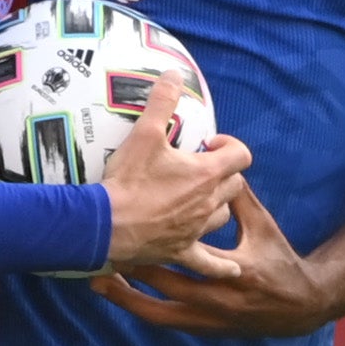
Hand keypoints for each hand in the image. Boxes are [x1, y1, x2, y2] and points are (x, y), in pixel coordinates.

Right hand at [96, 103, 249, 267]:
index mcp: (206, 174)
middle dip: (223, 173)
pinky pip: (210, 263)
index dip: (229, 146)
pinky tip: (232, 271)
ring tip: (197, 199)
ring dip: (216, 206)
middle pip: (235, 185)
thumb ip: (161, 102)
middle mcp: (208, 203)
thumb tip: (173, 74)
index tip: (209, 144)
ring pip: (222, 216)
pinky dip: (221, 266)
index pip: (241, 155)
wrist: (104, 226)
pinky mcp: (182, 250)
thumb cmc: (126, 181)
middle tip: (199, 168)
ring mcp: (197, 230)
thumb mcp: (143, 134)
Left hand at [96, 182, 336, 337]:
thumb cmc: (280, 261)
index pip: (195, 254)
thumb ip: (240, 201)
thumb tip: (220, 167)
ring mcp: (208, 319)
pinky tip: (120, 298)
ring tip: (97, 283)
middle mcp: (219, 300)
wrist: (298, 308)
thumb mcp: (263, 227)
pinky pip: (163, 320)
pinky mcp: (201, 328)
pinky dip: (141, 308)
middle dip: (134, 269)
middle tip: (103, 253)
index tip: (137, 224)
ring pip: (157, 312)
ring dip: (127, 297)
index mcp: (237, 271)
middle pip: (166, 286)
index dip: (164, 240)